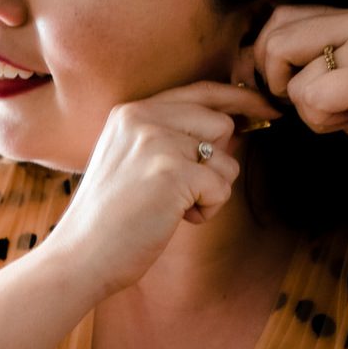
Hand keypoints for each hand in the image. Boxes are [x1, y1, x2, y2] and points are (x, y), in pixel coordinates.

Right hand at [46, 81, 278, 297]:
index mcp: (131, 111)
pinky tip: (174, 220)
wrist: (80, 256)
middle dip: (214, 162)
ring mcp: (156, 142)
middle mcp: (143, 117)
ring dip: (210, 191)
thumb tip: (231, 125)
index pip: (200, 91)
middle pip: (220, 123)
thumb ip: (170, 136)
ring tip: (171, 208)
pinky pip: (221, 187)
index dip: (239, 99)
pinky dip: (207, 211)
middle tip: (181, 192)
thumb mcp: (132, 160)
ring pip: (225, 159)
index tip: (267, 110)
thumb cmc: (110, 219)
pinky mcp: (172, 173)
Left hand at [252, 5, 347, 180]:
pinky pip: (312, 99)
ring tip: (344, 113)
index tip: (277, 87)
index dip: (263, 55)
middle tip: (306, 103)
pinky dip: (323, 123)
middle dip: (275, 81)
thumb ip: (307, 60)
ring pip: (293, 77)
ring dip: (307, 110)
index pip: (279, 16)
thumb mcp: (343, 78)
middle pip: (275, 40)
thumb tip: (247, 61)